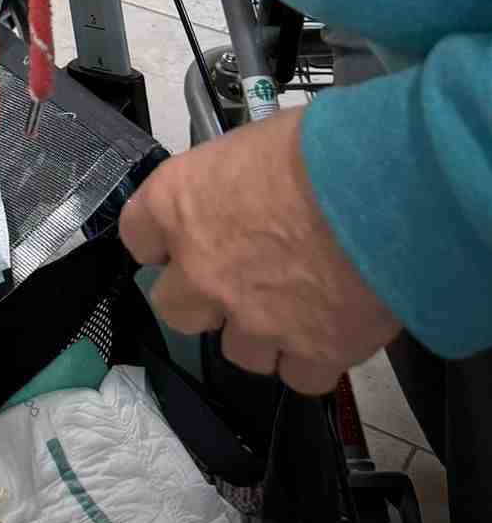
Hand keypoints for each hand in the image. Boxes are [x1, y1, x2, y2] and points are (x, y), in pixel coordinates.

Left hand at [120, 109, 401, 392]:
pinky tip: (329, 333)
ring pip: (238, 351)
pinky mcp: (310, 352)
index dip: (159, 241)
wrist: (385, 192)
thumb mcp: (251, 145)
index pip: (137, 236)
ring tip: (295, 307)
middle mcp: (202, 269)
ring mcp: (252, 318)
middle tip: (237, 282)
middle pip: (175, 309)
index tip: (175, 241)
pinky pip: (298, 376)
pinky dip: (312, 360)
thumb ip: (229, 184)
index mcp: (177, 206)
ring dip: (260, 334)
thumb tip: (243, 194)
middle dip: (202, 299)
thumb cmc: (319, 149)